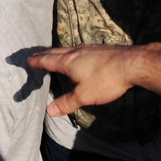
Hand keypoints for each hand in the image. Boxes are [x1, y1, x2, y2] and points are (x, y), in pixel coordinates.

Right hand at [28, 44, 145, 116]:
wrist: (133, 64)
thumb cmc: (106, 79)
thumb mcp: (84, 95)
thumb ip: (67, 103)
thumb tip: (49, 111)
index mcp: (69, 62)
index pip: (48, 60)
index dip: (37, 61)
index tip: (28, 60)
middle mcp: (76, 52)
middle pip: (56, 52)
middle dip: (44, 54)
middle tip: (36, 55)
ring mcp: (89, 49)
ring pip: (68, 49)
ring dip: (58, 52)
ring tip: (55, 55)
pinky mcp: (101, 49)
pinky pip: (80, 49)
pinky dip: (72, 52)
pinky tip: (79, 55)